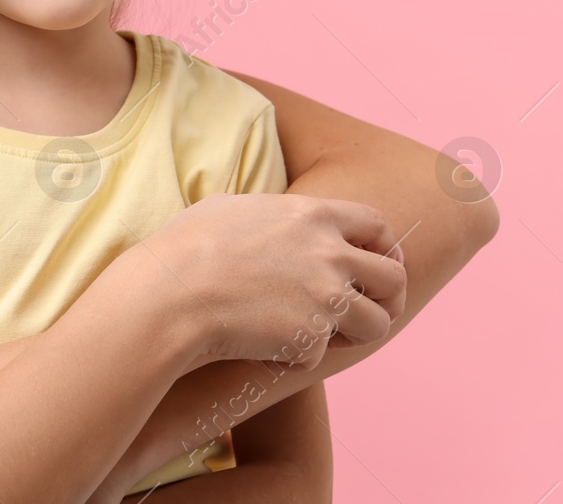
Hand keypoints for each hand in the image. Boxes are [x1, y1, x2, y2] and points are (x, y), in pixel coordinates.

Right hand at [135, 193, 405, 370]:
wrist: (168, 296)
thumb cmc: (184, 248)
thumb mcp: (229, 207)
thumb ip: (270, 213)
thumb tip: (274, 215)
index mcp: (311, 215)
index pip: (377, 224)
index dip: (385, 247)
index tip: (377, 264)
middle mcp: (329, 254)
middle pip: (394, 277)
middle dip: (389, 297)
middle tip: (372, 310)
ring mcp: (325, 298)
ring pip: (378, 324)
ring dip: (355, 334)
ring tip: (320, 335)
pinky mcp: (311, 339)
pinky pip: (320, 354)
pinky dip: (296, 355)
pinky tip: (264, 346)